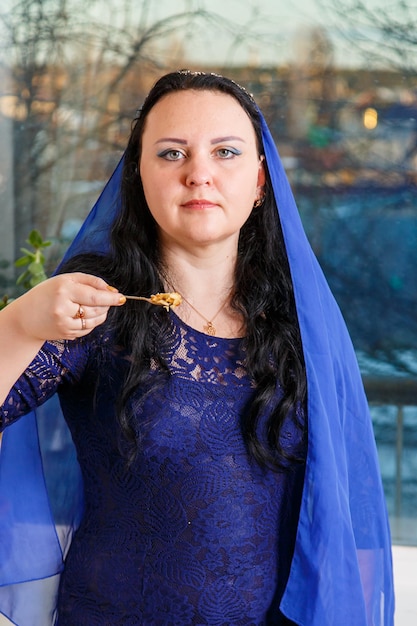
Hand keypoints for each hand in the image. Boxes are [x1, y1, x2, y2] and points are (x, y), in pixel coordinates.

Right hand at [10, 272, 125, 341]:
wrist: (25, 318)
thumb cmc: (46, 294)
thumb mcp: (65, 280)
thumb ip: (89, 281)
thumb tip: (111, 289)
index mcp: (63, 289)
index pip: (94, 296)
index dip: (111, 297)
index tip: (122, 297)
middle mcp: (63, 308)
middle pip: (97, 308)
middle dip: (107, 304)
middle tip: (108, 299)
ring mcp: (64, 323)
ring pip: (95, 320)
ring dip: (102, 313)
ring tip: (97, 305)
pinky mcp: (66, 334)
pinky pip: (88, 328)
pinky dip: (92, 321)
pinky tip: (83, 315)